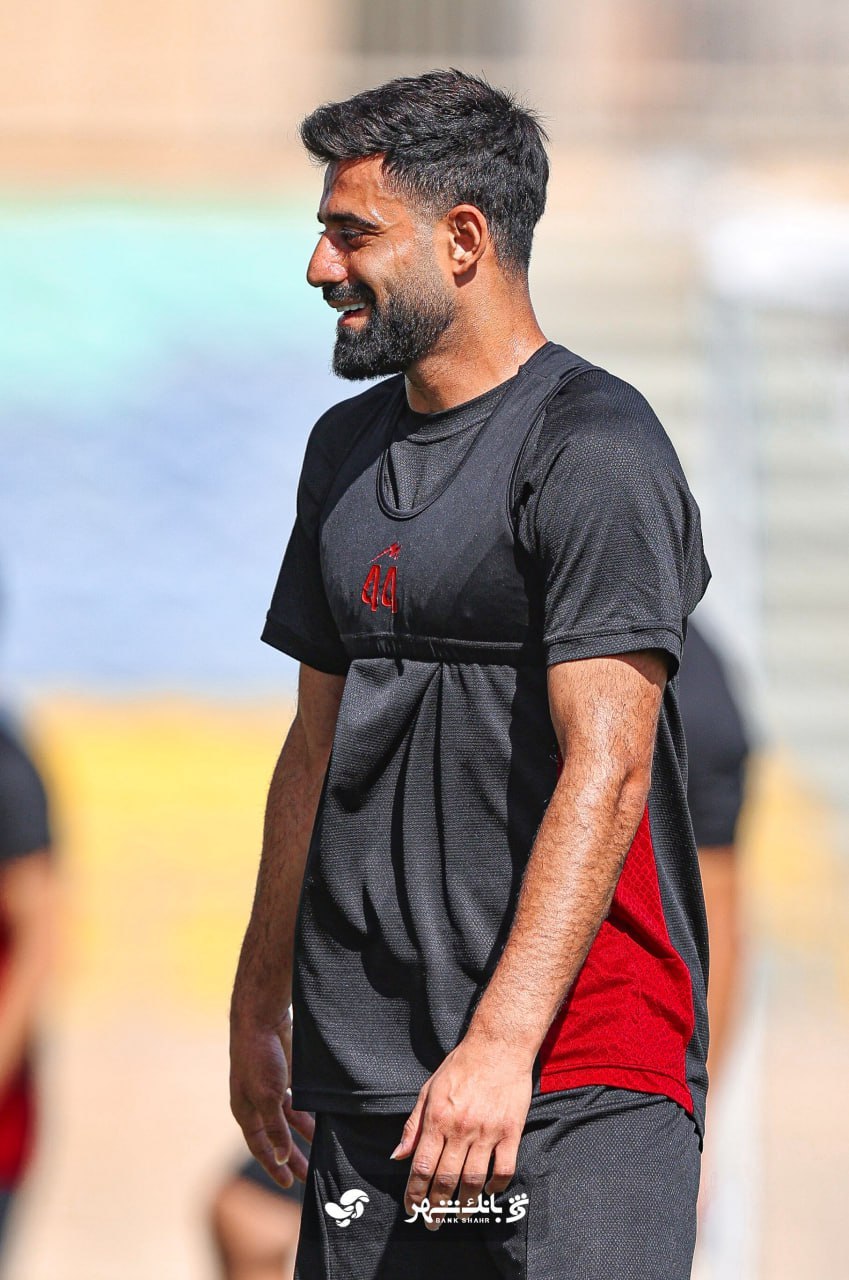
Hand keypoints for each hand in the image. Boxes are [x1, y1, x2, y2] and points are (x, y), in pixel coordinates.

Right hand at [229, 1010, 314, 1188]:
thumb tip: (280, 1158)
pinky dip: (311, 1112)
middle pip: (277, 1137)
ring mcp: (272, 1089)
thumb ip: (275, 1128)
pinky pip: (300, 1101)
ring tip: (324, 1151)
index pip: (261, 1147)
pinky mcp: (287, 1075)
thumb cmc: (258, 1059)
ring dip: (305, 1135)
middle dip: (293, 1156)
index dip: (274, 1166)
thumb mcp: (267, 1097)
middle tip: (311, 1176)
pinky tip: (325, 1122)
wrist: (262, 1020)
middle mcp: (258, 1103)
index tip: (289, 1183)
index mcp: (246, 1112)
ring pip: (291, 1120)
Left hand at [392, 1034, 532, 1230]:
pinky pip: (503, 1168)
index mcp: (437, 1118)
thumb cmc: (461, 1066)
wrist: (498, 1047)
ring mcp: (487, 1131)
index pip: (422, 1166)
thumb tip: (397, 1155)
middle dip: (437, 1206)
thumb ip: (413, 1125)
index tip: (413, 1209)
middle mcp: (460, 1128)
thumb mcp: (428, 1090)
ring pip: (474, 1180)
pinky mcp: (511, 1131)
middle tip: (434, 1222)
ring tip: (460, 1214)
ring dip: (465, 1203)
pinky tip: (489, 1192)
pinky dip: (496, 1186)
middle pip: (446, 1179)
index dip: (415, 1193)